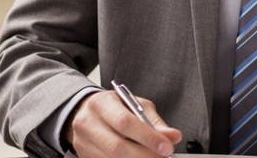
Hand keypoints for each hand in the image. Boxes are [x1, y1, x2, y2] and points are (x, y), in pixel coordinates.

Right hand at [63, 90, 181, 157]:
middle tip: (163, 157)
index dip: (147, 137)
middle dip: (144, 155)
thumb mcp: (135, 105)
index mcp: (102, 104)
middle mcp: (88, 123)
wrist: (83, 112)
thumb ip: (154, 122)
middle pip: (117, 146)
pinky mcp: (84, 156)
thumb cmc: (114, 107)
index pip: (125, 122)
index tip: (166, 147)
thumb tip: (174, 136)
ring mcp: (83, 142)